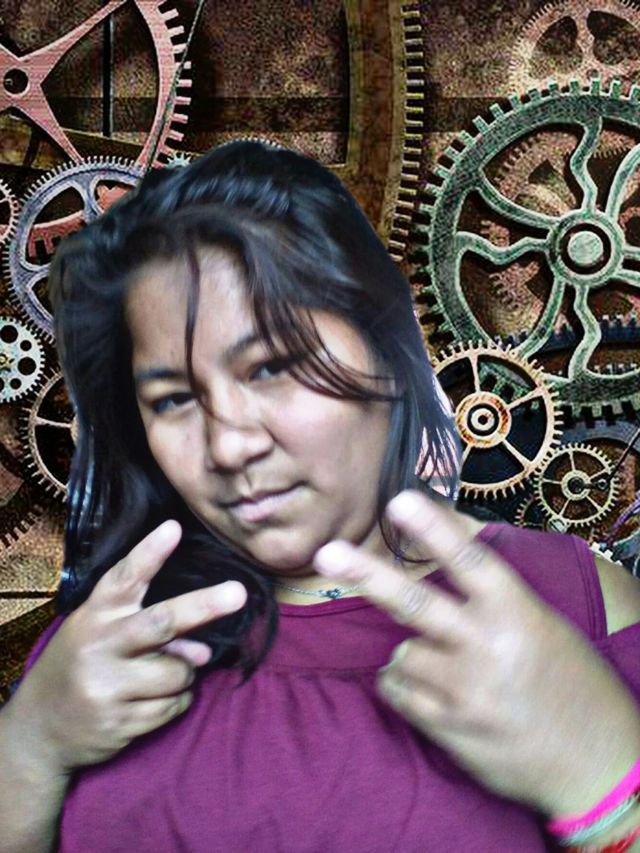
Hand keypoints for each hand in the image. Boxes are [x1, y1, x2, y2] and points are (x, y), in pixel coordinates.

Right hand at [9, 520, 245, 772]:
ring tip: (157, 675)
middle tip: (238, 593)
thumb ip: (148, 629)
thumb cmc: (81, 665)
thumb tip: (203, 651)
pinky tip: (148, 701)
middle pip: (161, 623)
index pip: (123, 579)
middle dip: (203, 607)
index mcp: (94, 616)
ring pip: (178, 671)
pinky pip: (173, 706)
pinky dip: (175, 701)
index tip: (173, 528)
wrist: (40, 730)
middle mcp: (99, 648)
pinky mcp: (119, 723)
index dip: (149, 554)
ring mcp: (107, 688)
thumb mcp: (99, 634)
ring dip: (184, 671)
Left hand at [314, 490, 639, 815]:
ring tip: (446, 667)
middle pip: (416, 605)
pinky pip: (397, 692)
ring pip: (401, 654)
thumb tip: (447, 534)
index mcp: (518, 612)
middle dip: (368, 576)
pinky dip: (402, 686)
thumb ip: (492, 590)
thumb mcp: (541, 624)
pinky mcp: (449, 730)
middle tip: (328, 553)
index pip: (469, 561)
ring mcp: (466, 692)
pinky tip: (433, 692)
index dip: (434, 529)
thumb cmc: (567, 681)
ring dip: (410, 655)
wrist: (596, 765)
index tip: (399, 500)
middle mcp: (489, 648)